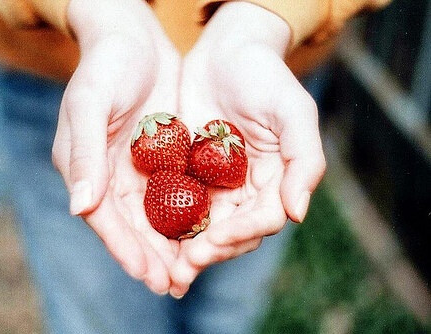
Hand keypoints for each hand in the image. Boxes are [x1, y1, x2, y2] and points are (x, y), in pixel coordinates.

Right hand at [51, 0, 180, 293]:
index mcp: (85, 168)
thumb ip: (84, 154)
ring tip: (189, 274)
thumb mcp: (90, 103)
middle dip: (151, 257)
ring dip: (171, 245)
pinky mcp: (161, 159)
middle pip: (131, 226)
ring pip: (154, 216)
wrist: (133, 39)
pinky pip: (174, 194)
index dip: (124, 248)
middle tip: (173, 286)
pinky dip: (186, 216)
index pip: (104, 218)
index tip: (146, 274)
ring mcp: (136, 169)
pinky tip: (204, 233)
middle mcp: (109, 175)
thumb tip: (79, 208)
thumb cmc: (106, 65)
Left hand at [169, 2, 325, 296]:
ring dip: (186, 248)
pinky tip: (148, 237)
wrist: (226, 51)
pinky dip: (166, 223)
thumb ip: (304, 160)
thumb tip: (298, 213)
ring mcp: (215, 184)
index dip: (242, 234)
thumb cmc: (265, 76)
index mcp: (275, 181)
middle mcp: (246, 190)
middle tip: (184, 266)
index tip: (216, 239)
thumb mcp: (293, 111)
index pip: (263, 220)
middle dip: (210, 251)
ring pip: (202, 226)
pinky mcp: (187, 174)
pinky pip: (176, 203)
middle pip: (231, 233)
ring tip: (165, 266)